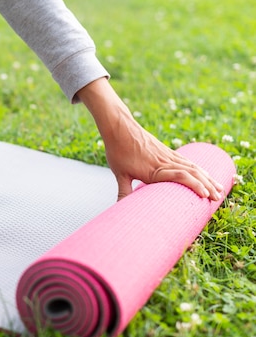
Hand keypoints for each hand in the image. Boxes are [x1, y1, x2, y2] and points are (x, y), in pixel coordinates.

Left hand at [77, 78, 224, 200]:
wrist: (120, 128)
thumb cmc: (118, 151)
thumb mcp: (119, 173)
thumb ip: (123, 191)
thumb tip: (118, 208)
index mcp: (154, 169)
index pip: (180, 176)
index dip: (194, 185)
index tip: (205, 194)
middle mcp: (164, 161)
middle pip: (191, 173)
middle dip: (206, 185)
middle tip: (217, 197)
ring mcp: (167, 155)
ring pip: (192, 166)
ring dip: (207, 178)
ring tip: (219, 188)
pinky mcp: (167, 151)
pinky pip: (187, 161)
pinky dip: (199, 169)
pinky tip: (205, 174)